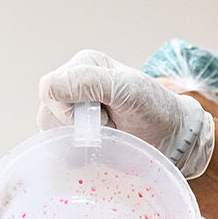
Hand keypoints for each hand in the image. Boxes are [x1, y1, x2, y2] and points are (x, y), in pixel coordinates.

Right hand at [36, 50, 214, 177]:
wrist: (170, 138)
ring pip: (50, 132)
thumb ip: (87, 82)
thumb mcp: (126, 89)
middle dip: (80, 125)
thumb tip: (47, 86)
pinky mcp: (72, 134)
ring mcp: (70, 112)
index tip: (108, 110)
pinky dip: (77, 153)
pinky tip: (100, 145)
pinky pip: (57, 148)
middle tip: (111, 123)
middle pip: (48, 113)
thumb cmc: (154, 108)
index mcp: (82, 65)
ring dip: (79, 140)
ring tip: (109, 132)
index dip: (75, 109)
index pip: (51, 89)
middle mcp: (72, 86)